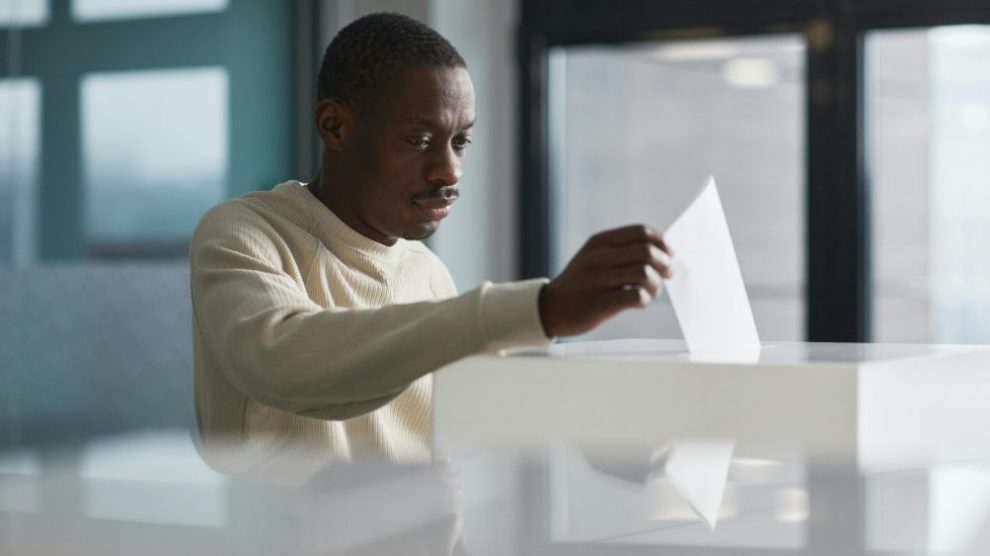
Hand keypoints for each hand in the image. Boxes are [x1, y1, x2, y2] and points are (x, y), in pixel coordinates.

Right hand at [539, 225, 672, 337]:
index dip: (661, 243)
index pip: (641, 232)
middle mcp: (597, 257)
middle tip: (667, 275)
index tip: (668, 255)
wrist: (550, 308)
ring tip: (652, 291)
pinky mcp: (598, 303)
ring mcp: (596, 280)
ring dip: (656, 284)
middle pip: (646, 252)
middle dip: (664, 264)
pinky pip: (635, 296)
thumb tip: (662, 254)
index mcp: (599, 242)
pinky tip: (640, 302)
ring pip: (643, 273)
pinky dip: (644, 300)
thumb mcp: (594, 257)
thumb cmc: (580, 284)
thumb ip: (621, 251)